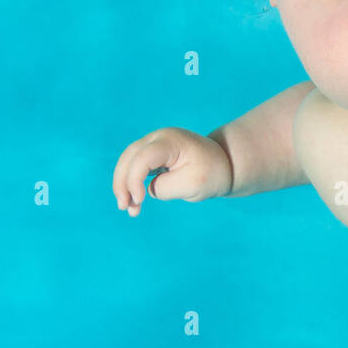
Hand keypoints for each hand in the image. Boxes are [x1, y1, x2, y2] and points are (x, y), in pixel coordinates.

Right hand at [111, 127, 233, 216]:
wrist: (226, 164)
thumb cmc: (212, 174)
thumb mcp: (192, 185)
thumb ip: (164, 188)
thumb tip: (146, 189)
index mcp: (170, 141)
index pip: (143, 158)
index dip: (134, 179)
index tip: (140, 200)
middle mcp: (158, 137)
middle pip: (129, 157)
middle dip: (122, 183)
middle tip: (124, 208)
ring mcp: (155, 143)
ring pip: (128, 161)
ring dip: (123, 185)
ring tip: (128, 209)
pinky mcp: (154, 153)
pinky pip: (135, 165)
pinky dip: (131, 182)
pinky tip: (133, 201)